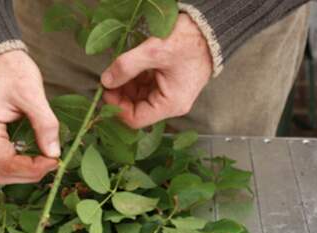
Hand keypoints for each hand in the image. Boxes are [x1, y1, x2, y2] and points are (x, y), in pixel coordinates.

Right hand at [0, 51, 59, 183]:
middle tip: (52, 162)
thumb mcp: (33, 95)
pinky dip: (18, 163)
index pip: (7, 164)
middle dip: (30, 173)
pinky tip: (34, 154)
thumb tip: (54, 153)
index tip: (55, 161)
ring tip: (45, 160)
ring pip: (0, 171)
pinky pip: (0, 160)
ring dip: (24, 171)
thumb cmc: (11, 70)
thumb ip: (45, 125)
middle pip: (2, 173)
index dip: (33, 169)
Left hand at [101, 14, 212, 128]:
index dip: (116, 107)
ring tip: (119, 68)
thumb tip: (106, 81)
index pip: (135, 119)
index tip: (106, 89)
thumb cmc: (188, 42)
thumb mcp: (154, 51)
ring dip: (126, 86)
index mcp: (170, 105)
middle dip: (120, 95)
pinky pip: (146, 88)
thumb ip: (127, 66)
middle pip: (136, 109)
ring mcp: (170, 95)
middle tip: (108, 77)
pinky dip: (135, 79)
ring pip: (139, 98)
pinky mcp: (168, 84)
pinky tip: (130, 66)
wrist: (210, 29)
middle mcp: (170, 105)